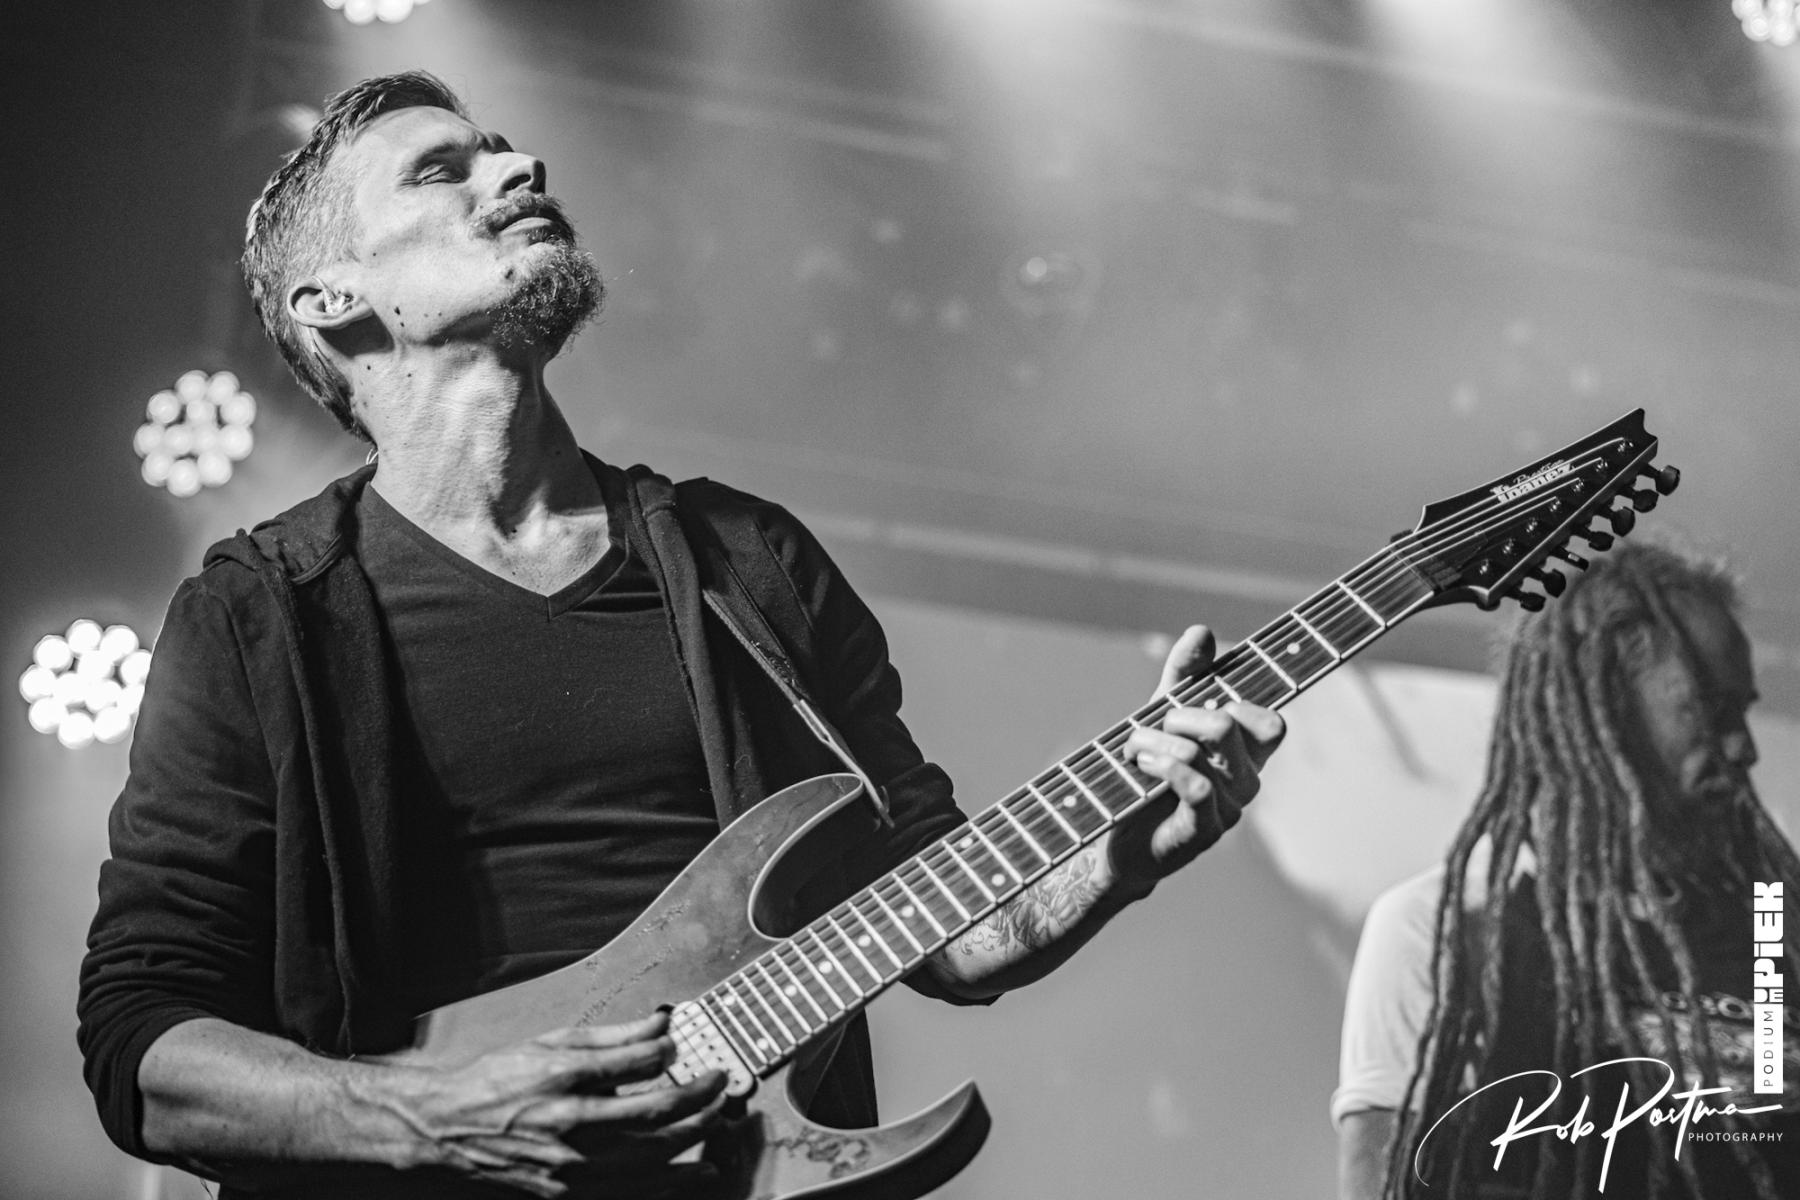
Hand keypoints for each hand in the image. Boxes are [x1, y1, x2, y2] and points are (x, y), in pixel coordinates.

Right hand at [401, 1012, 727, 1197]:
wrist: (448, 1130)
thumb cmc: (500, 1082)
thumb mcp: (552, 1044)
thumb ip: (612, 1038)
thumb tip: (662, 1025)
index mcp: (566, 1080)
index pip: (641, 1065)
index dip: (672, 1055)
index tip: (684, 1048)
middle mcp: (571, 1126)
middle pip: (656, 1119)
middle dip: (699, 1101)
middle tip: (719, 1085)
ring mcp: (571, 1168)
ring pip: (652, 1161)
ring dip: (695, 1144)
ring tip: (719, 1125)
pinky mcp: (568, 1195)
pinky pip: (631, 1194)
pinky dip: (668, 1185)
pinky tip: (694, 1175)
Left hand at [1107, 625, 1284, 895]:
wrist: (1115, 833)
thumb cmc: (1146, 772)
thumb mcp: (1161, 716)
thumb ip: (1184, 675)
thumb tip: (1202, 630)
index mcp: (1247, 754)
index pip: (1271, 724)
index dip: (1245, 703)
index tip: (1206, 696)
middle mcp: (1246, 782)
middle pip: (1229, 725)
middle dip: (1179, 713)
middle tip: (1154, 725)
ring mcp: (1229, 810)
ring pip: (1200, 752)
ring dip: (1153, 740)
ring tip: (1132, 748)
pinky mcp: (1202, 832)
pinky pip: (1195, 786)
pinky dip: (1161, 766)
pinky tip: (1140, 764)